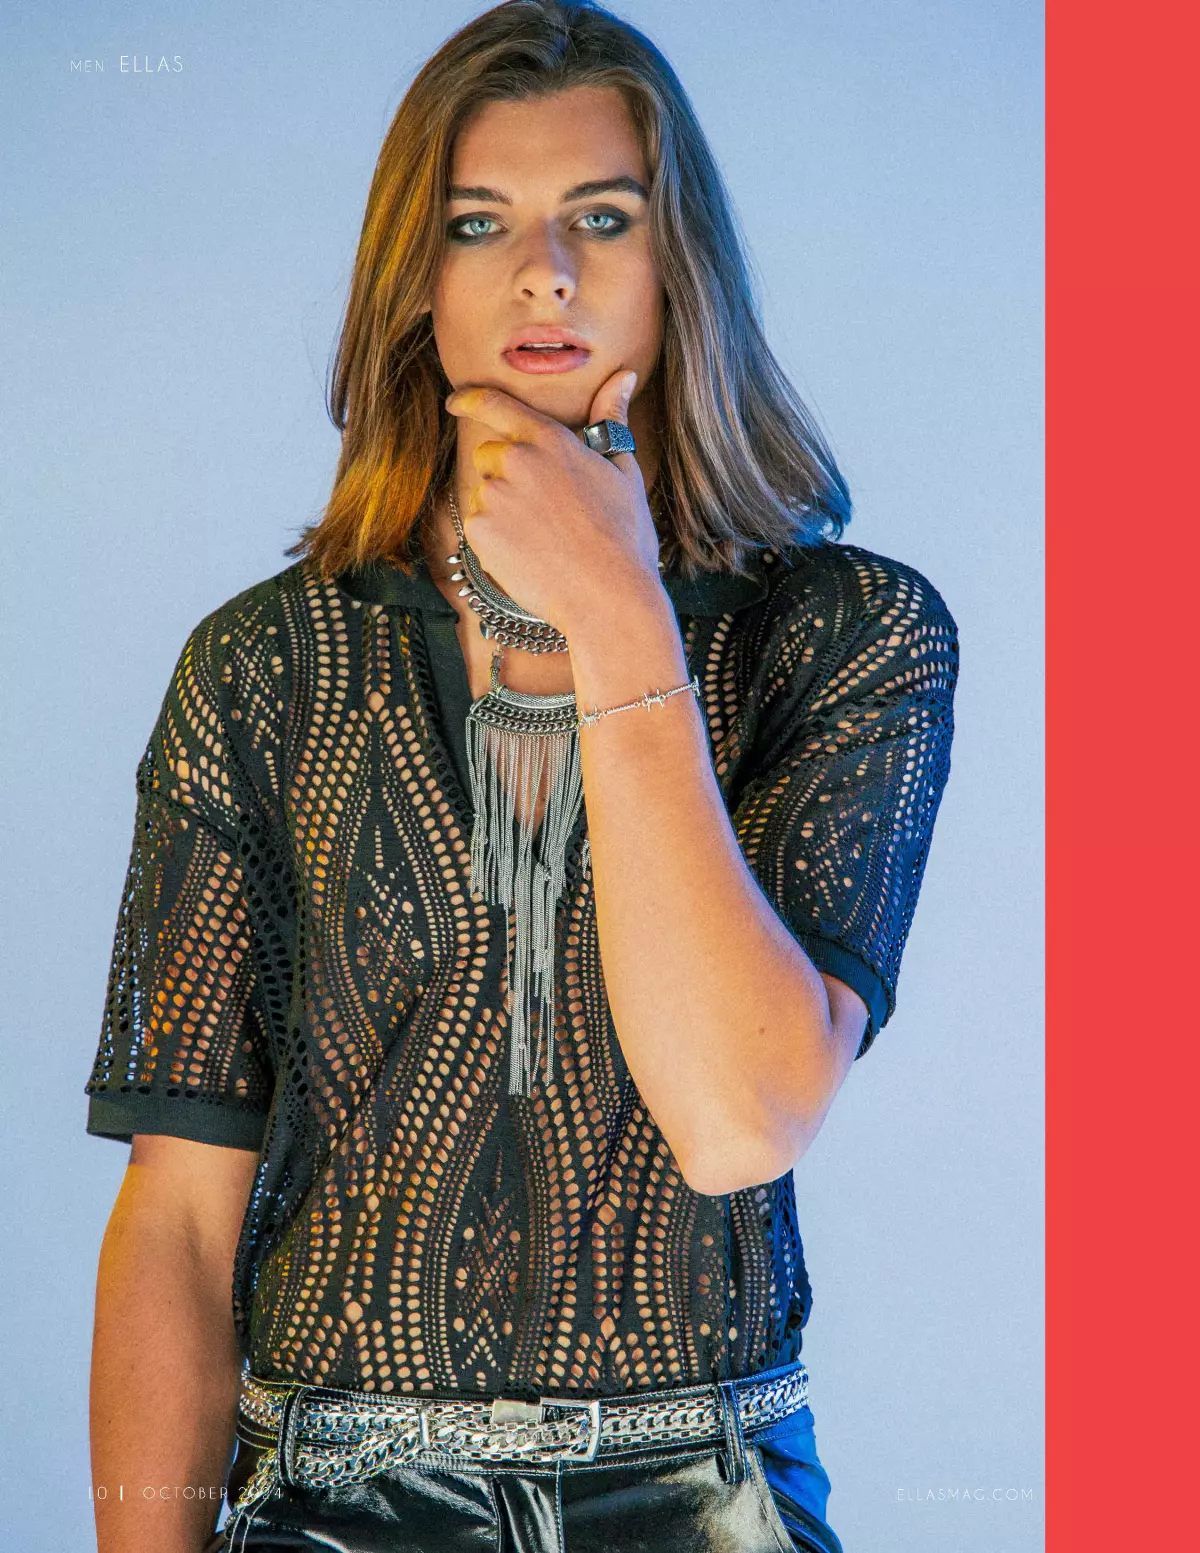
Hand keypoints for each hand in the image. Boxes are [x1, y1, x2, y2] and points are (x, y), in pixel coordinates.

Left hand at [444, 369, 663, 637]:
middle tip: (544, 509)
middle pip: (489, 455)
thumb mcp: (623, 470)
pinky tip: (530, 555)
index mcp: (550, 440)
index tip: (456, 401)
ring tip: (543, 538)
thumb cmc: (624, 535)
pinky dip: (497, 540)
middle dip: (506, 474)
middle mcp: (516, 461)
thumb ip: (611, 418)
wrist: (608, 596)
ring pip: (484, 495)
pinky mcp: (479, 533)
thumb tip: (624, 377)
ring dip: (503, 510)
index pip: (496, 405)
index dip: (470, 400)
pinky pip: (479, 528)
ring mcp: (494, 497)